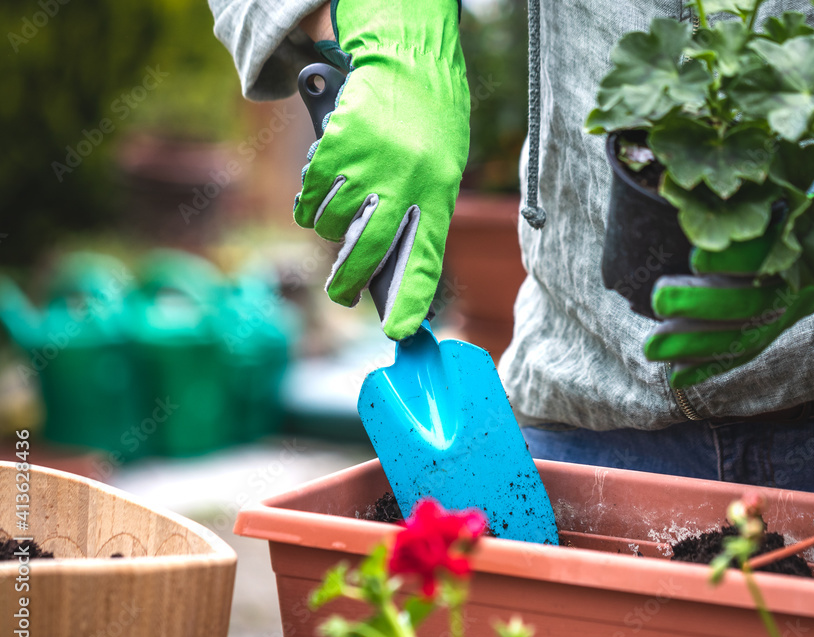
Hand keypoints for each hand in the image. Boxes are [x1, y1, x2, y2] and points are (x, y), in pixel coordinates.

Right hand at [294, 0, 468, 339]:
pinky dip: (308, 204)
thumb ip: (418, 211)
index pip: (425, 258)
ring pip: (333, 225)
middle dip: (349, 283)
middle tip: (341, 296)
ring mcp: (367, 166)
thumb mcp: (440, 170)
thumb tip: (387, 263)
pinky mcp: (335, 148)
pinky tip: (317, 196)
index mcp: (438, 193)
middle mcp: (404, 183)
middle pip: (368, 252)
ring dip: (329, 229)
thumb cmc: (430, 122)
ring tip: (339, 216)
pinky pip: (311, 196)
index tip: (400, 332)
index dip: (412, 300)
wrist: (408, 62)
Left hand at [646, 147, 813, 387]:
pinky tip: (675, 376)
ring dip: (693, 346)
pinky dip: (708, 367)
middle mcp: (795, 286)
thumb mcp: (791, 189)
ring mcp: (785, 314)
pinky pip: (741, 354)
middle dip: (700, 306)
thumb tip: (692, 176)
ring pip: (740, 337)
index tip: (695, 257)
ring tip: (651, 347)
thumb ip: (754, 191)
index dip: (732, 259)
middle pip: (748, 305)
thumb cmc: (805, 207)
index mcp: (803, 247)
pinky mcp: (775, 331)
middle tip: (658, 300)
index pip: (767, 255)